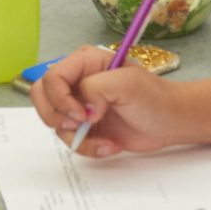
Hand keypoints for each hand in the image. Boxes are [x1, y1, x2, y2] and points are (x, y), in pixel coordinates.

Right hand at [28, 46, 189, 158]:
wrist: (169, 122)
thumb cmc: (154, 97)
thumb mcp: (128, 84)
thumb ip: (97, 88)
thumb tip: (84, 109)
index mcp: (85, 62)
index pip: (52, 76)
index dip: (60, 98)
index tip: (81, 114)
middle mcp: (78, 81)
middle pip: (41, 96)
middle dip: (56, 116)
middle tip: (79, 124)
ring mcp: (79, 105)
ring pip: (54, 121)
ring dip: (76, 137)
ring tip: (102, 138)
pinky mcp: (85, 126)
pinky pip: (69, 139)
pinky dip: (87, 147)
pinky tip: (110, 145)